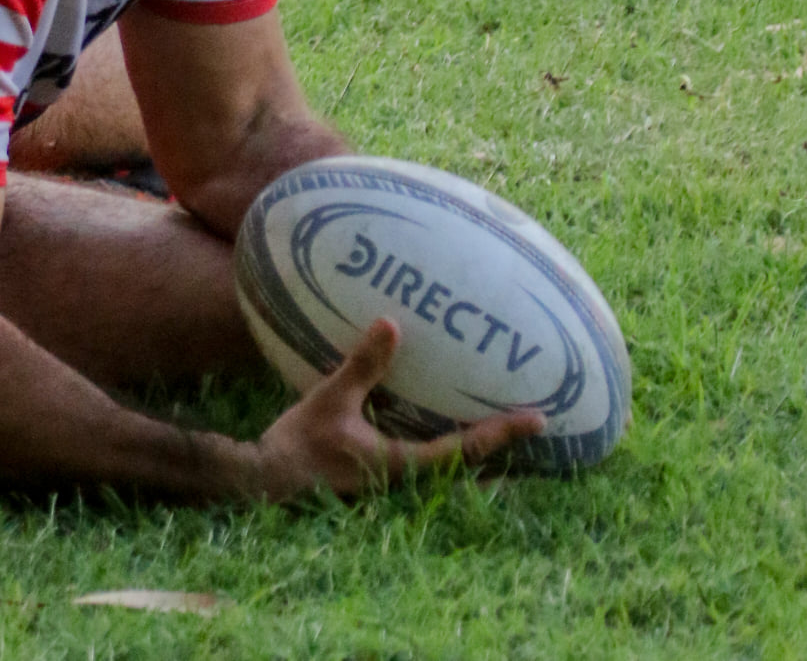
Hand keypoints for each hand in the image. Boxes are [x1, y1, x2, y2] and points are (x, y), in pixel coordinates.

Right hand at [247, 318, 545, 500]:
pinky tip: (442, 422)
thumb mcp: (331, 400)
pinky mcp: (380, 473)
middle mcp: (407, 477)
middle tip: (536, 425)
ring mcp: (395, 479)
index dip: (504, 433)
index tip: (538, 419)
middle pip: (471, 467)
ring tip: (504, 425)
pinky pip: (427, 458)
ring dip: (479, 449)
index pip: (466, 449)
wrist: (268, 481)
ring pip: (451, 466)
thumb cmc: (300, 445)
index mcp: (403, 463)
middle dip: (504, 448)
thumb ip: (363, 366)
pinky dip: (448, 444)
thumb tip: (391, 324)